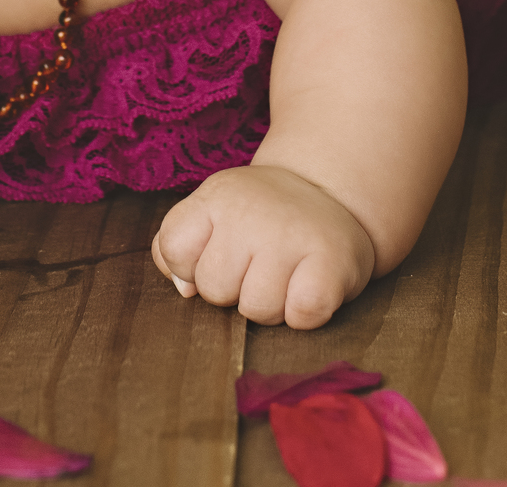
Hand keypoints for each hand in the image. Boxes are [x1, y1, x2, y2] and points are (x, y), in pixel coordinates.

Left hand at [151, 164, 375, 328]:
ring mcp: (291, 234)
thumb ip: (182, 245)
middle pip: (214, 289)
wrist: (327, 191)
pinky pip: (302, 314)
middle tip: (257, 266)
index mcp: (217, 195)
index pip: (173, 248)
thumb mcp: (213, 212)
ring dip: (270, 306)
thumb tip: (184, 289)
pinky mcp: (332, 260)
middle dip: (233, 290)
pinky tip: (306, 287)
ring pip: (256, 310)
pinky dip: (303, 314)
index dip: (190, 266)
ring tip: (284, 276)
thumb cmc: (260, 216)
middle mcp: (251, 210)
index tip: (217, 254)